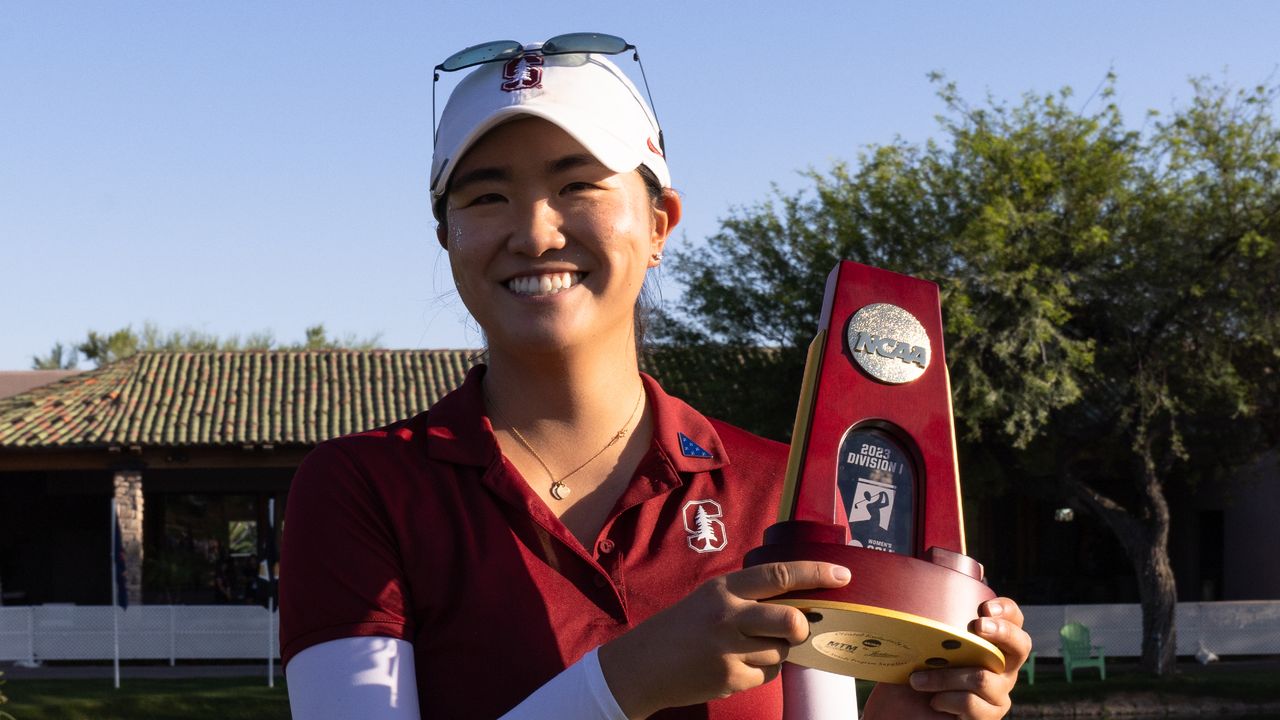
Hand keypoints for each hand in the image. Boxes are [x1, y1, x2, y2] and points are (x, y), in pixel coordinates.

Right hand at [598, 561, 850, 718]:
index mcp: (725, 588)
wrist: (643, 665)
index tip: (843, 576)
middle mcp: (728, 615)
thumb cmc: (682, 627)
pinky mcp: (730, 678)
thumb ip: (749, 595)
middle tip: (797, 628)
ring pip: (782, 652)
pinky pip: (768, 674)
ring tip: (748, 648)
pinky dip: (761, 671)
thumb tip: (800, 600)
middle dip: (802, 628)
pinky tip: (736, 665)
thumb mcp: (711, 597)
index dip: (816, 573)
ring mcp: (729, 649)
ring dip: (777, 651)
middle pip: (791, 621)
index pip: (779, 575)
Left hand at [864, 597, 1031, 718]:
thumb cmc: (913, 672)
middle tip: (977, 626)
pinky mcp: (988, 717)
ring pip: (983, 678)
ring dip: (944, 677)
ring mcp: (998, 694)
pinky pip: (972, 704)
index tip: (984, 607)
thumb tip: (929, 588)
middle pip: (1021, 645)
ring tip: (918, 679)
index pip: (1014, 619)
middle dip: (1002, 632)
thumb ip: (933, 621)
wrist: (901, 711)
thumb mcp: (921, 642)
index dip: (1007, 610)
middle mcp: (1002, 667)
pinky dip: (946, 700)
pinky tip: (933, 701)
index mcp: (991, 643)